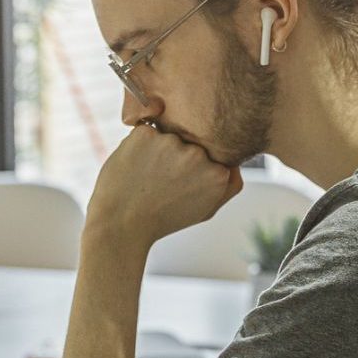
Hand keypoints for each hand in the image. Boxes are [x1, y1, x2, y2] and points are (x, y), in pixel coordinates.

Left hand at [86, 124, 243, 247]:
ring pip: (168, 136)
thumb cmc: (163, 219)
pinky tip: (135, 168)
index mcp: (217, 172)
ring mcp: (171, 142)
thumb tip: (235, 162)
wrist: (121, 225)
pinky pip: (146, 132)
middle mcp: (198, 154)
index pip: (212, 155)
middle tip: (161, 182)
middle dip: (177, 157)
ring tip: (146, 178)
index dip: (194, 169)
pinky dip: (139, 146)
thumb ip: (229, 186)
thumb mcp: (206, 210)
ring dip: (157, 151)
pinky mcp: (145, 134)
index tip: (181, 184)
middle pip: (191, 143)